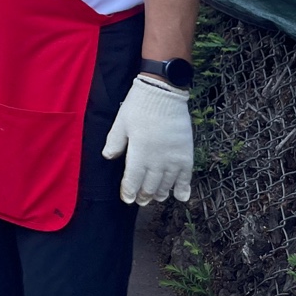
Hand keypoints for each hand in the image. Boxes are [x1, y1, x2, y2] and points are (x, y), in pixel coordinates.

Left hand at [102, 75, 193, 204]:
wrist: (164, 93)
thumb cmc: (139, 106)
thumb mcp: (120, 123)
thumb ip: (115, 142)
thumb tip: (108, 157)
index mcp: (139, 153)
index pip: (133, 180)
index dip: (129, 191)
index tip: (127, 199)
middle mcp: (157, 160)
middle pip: (150, 185)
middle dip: (144, 195)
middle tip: (140, 201)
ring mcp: (173, 158)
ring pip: (167, 183)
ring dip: (161, 193)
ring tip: (156, 198)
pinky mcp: (186, 154)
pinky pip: (186, 176)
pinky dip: (183, 188)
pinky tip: (181, 197)